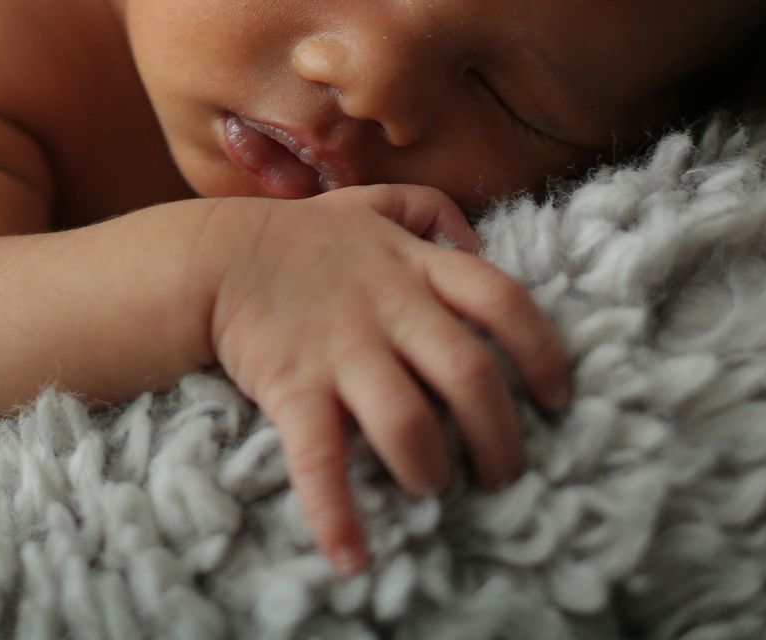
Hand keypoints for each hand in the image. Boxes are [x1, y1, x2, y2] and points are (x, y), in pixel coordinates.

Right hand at [196, 184, 571, 575]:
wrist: (209, 256)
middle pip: (470, 374)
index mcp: (414, 267)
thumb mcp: (367, 206)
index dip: (541, 351)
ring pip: (410, 422)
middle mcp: (389, 309)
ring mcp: (342, 350)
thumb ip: (424, 210)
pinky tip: (351, 558)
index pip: (503, 301)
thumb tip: (475, 235)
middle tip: (503, 474)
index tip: (556, 395)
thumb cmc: (296, 238)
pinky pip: (320, 458)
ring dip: (432, 470)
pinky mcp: (294, 388)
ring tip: (434, 490)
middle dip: (500, 437)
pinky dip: (336, 514)